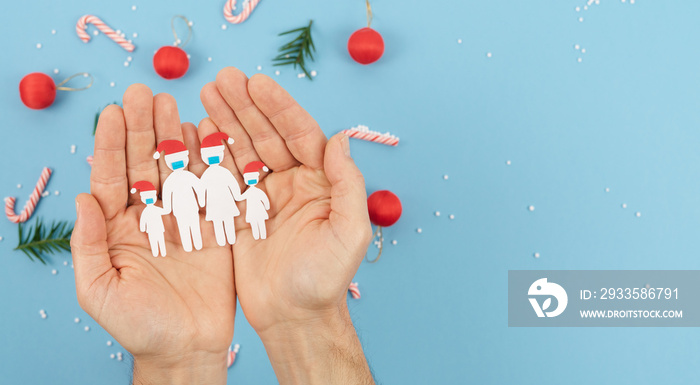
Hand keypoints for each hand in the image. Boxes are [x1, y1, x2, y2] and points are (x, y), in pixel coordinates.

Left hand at [71, 85, 233, 384]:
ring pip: (179, 171)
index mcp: (118, 228)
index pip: (112, 177)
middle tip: (148, 93)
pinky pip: (213, 191)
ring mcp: (184, 220)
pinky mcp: (215, 228)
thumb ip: (88, 244)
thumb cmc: (138, 325)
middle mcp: (150, 217)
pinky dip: (212, 164)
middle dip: (145, 129)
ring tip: (175, 106)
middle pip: (146, 165)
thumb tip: (82, 198)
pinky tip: (209, 136)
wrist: (186, 348)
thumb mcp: (99, 290)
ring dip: (176, 138)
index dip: (112, 144)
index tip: (114, 110)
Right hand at [201, 68, 373, 383]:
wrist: (294, 316)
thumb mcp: (349, 232)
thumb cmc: (326, 278)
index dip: (278, 108)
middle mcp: (292, 183)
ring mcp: (263, 196)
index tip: (256, 83)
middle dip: (246, 106)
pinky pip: (223, 178)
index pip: (299, 134)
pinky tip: (197, 131)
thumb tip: (341, 137)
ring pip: (243, 150)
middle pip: (267, 135)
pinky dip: (211, 155)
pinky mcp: (239, 214)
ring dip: (226, 122)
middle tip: (222, 79)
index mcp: (320, 181)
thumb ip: (348, 184)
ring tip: (206, 94)